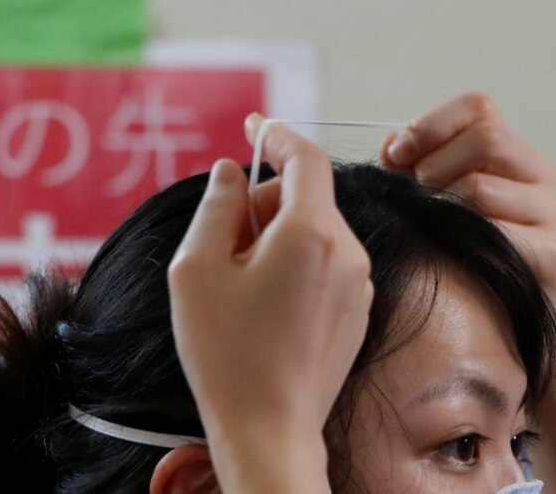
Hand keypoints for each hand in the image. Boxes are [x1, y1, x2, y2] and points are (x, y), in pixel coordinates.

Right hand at [168, 115, 372, 491]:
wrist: (269, 430)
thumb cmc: (226, 353)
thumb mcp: (196, 268)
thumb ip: (217, 206)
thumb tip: (234, 173)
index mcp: (311, 234)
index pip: (304, 158)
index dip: (276, 135)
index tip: (254, 125)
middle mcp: (348, 252)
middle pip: (306, 197)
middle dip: (262, 204)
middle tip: (221, 241)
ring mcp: (359, 284)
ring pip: (315, 231)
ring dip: (276, 236)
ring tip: (238, 283)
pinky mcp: (358, 311)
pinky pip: (326, 264)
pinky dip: (295, 263)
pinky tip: (263, 304)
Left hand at [380, 93, 555, 316]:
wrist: (506, 329)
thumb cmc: (462, 259)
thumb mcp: (439, 205)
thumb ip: (416, 170)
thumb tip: (392, 146)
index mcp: (515, 155)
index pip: (478, 107)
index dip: (430, 125)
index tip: (395, 155)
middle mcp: (541, 177)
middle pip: (485, 138)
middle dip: (434, 167)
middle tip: (415, 199)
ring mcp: (552, 214)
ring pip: (481, 187)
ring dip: (441, 208)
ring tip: (430, 230)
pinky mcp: (551, 254)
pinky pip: (494, 232)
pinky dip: (459, 240)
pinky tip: (449, 254)